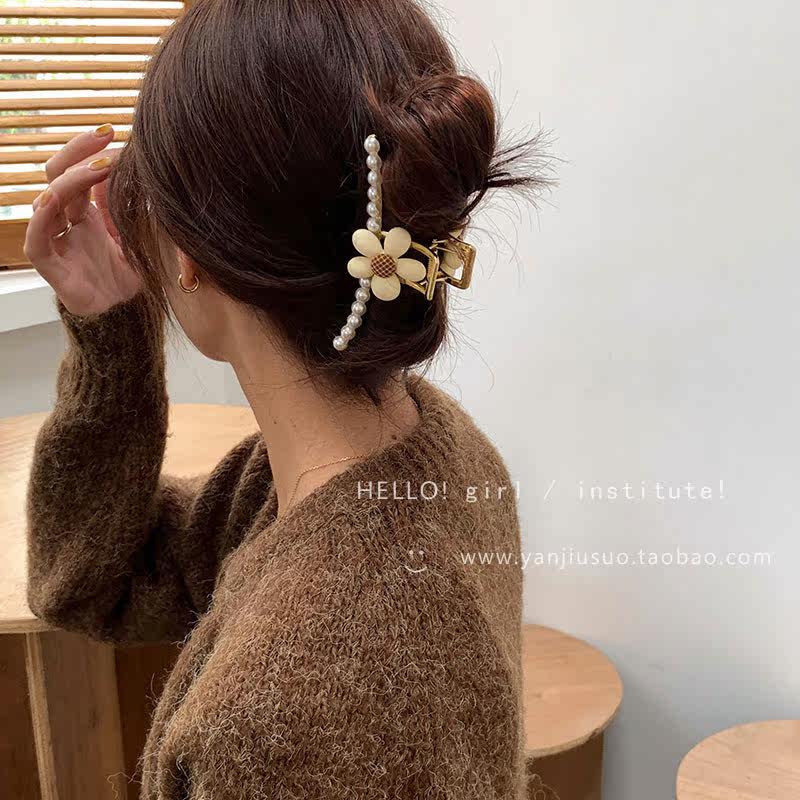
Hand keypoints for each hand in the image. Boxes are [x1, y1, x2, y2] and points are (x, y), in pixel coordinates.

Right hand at [24, 126, 142, 316]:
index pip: (78, 172)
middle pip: (58, 176)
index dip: (91, 150)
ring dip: (71, 179)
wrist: (130, 315)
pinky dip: (42, 218)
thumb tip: (126, 164)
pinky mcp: (53, 268)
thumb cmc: (133, 274)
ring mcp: (59, 243)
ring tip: (100, 165)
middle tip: (105, 133)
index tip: (115, 132)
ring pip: (48, 200)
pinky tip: (54, 198)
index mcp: (88, 214)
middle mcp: (69, 224)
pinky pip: (37, 239)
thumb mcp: (138, 231)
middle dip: (78, 151)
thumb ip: (128, 203)